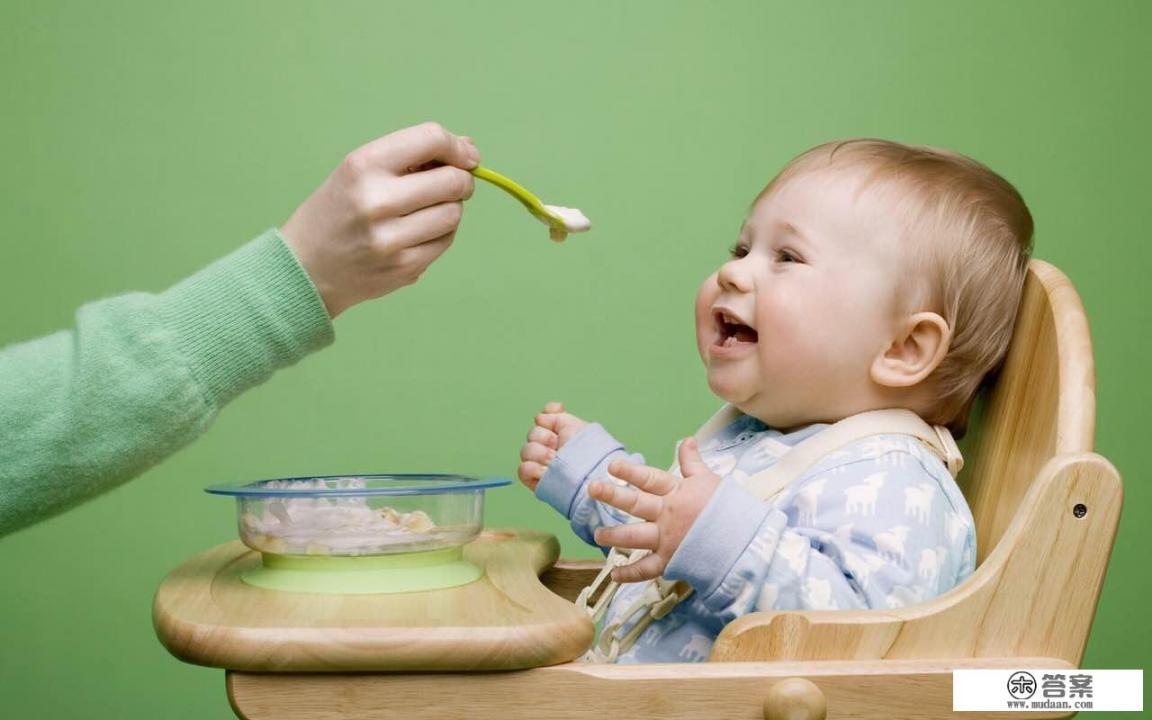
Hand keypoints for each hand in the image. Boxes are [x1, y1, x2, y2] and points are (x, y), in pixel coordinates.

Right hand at [281, 122, 480, 317]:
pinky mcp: (404, 267)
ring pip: (454, 214)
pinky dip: (441, 233)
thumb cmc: (338, 211)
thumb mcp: (359, 171)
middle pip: (452, 181)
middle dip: (462, 180)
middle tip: (454, 184)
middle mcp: (377, 200)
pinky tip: (418, 232)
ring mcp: (391, 238)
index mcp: (363, 165)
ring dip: (450, 208)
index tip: (467, 156)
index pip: (431, 139)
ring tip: (428, 209)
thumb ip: (412, 156)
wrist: (306, 267)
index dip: (458, 147)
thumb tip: (469, 147)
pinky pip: (446, 241)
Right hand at [517, 401, 588, 491]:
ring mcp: (540, 464)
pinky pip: (523, 469)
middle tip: (560, 447)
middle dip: (546, 438)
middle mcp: (548, 447)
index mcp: (558, 434)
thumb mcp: (575, 426)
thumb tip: (538, 417)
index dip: (547, 419)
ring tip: (555, 461)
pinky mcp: (535, 480)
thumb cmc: (588, 451)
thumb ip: (555, 415)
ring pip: (526, 450)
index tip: (558, 427)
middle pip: (532, 433)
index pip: (542, 419)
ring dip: (541, 454)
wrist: (591, 473)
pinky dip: (533, 468)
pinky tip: (546, 471)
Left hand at [588, 437, 720, 582]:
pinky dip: (630, 573)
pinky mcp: (671, 561)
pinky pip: (647, 568)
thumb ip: (692, 462)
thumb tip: (686, 440)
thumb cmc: (727, 508)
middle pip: (636, 503)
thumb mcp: (709, 480)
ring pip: (635, 536)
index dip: (630, 472)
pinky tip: (615, 574)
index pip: (650, 479)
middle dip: (612, 496)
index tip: (611, 466)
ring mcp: (668, 539)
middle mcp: (668, 515)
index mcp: (677, 493)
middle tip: (592, 488)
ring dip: (614, 535)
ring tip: (597, 534)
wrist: (745, 541)